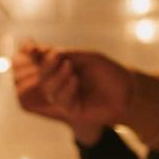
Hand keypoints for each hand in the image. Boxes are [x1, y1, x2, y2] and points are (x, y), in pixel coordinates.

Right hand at [12, 44, 132, 127]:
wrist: (129, 90)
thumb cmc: (109, 72)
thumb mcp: (87, 58)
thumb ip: (67, 55)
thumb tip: (45, 51)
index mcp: (62, 69)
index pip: (42, 64)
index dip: (34, 56)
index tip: (29, 47)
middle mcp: (62, 84)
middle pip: (42, 78)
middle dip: (45, 67)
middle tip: (57, 57)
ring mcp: (67, 98)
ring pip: (50, 91)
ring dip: (56, 78)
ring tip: (70, 68)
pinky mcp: (74, 111)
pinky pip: (62, 102)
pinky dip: (66, 89)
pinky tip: (75, 81)